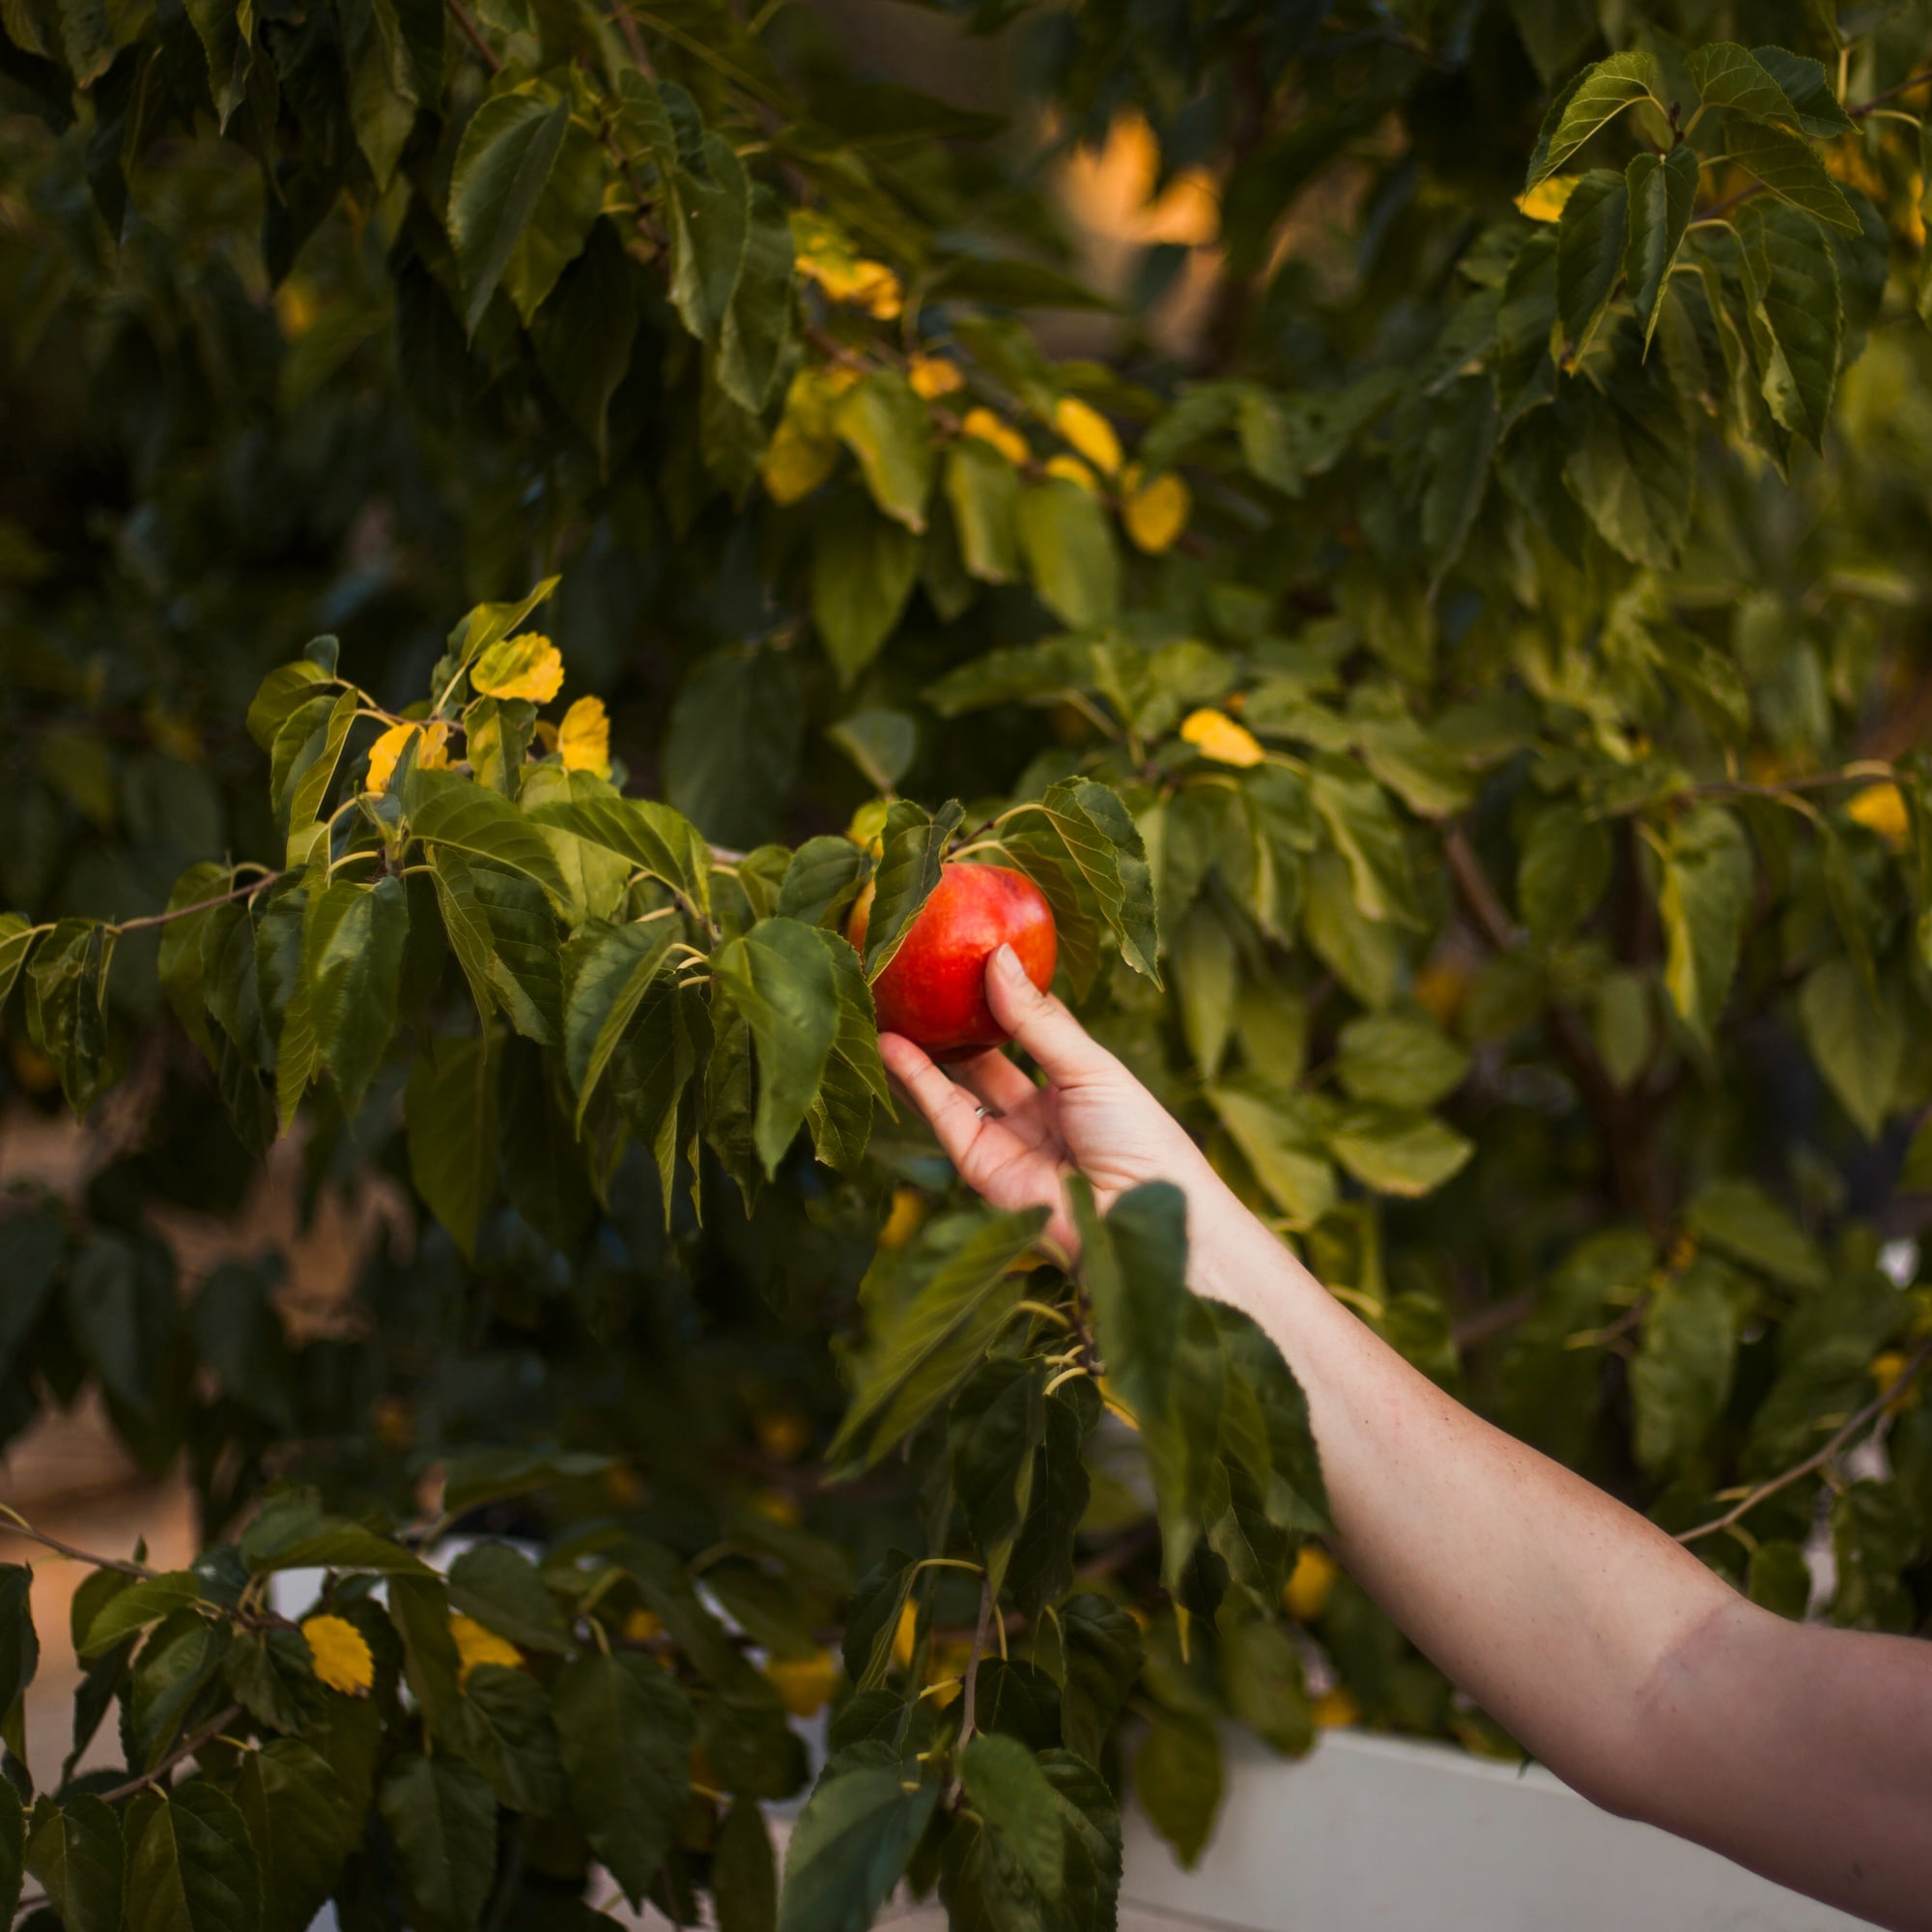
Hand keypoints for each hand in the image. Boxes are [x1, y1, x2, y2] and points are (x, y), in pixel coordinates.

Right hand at [877, 944, 1221, 1256]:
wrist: (1138, 1218)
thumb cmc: (1139, 1137)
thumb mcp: (1091, 1066)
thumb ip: (1037, 1019)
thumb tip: (998, 957)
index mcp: (1078, 1083)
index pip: (1033, 1027)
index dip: (1005, 991)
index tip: (973, 948)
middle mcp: (1040, 1110)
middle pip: (987, 1056)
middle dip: (955, 1019)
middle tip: (919, 974)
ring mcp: (1007, 1139)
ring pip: (956, 1084)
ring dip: (922, 1046)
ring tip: (888, 999)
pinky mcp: (979, 1165)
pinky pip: (942, 1113)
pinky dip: (914, 1078)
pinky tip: (890, 1041)